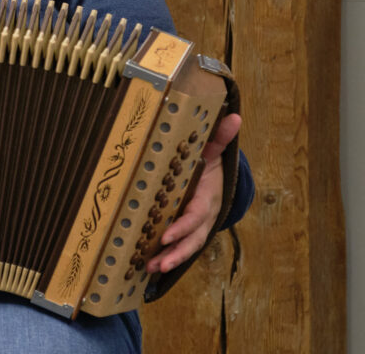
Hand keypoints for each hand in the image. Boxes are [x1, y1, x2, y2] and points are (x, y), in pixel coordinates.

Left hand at [147, 112, 241, 272]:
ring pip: (187, 248)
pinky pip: (181, 249)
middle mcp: (203, 216)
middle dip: (176, 252)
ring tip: (151, 269)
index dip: (183, 226)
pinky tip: (150, 268)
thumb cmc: (210, 166)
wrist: (218, 180)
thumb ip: (219, 137)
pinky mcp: (189, 233)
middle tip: (157, 262)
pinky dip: (168, 259)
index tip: (165, 235)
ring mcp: (197, 227)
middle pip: (193, 238)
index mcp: (206, 197)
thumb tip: (234, 115)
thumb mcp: (214, 152)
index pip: (195, 214)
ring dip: (170, 260)